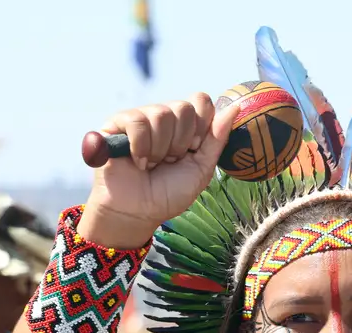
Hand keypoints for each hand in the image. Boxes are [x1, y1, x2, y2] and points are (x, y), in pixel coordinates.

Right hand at [80, 94, 237, 248]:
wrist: (137, 213)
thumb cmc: (167, 195)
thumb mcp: (201, 170)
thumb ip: (217, 140)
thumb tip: (235, 107)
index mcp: (184, 125)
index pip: (200, 101)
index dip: (201, 125)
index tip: (192, 149)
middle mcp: (163, 117)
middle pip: (183, 107)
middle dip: (180, 142)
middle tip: (169, 161)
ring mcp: (140, 119)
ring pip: (161, 114)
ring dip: (159, 149)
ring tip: (151, 165)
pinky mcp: (117, 124)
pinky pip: (137, 121)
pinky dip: (140, 147)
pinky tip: (137, 162)